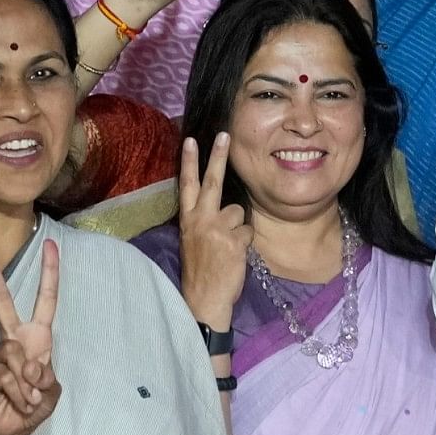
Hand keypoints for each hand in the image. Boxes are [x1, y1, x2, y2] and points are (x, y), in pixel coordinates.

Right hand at [0, 241, 65, 434]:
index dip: (50, 273)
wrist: (10, 429)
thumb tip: (29, 367)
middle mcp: (14, 339)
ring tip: (29, 398)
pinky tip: (18, 403)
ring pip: (12, 353)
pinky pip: (5, 376)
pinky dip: (18, 393)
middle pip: (2, 302)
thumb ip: (45, 378)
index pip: (46, 300)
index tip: (51, 245)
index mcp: (37, 337)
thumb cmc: (33, 404)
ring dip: (27, 384)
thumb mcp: (51, 392)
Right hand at [174, 134, 247, 330]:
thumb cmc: (200, 272)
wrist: (204, 299)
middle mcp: (200, 220)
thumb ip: (202, 221)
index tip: (191, 140)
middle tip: (224, 135)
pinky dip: (245, 243)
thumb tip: (219, 207)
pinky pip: (248, 232)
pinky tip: (235, 257)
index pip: (187, 185)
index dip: (190, 162)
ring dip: (238, 228)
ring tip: (227, 248)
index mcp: (187, 220)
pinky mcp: (234, 240)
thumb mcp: (192, 241)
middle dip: (218, 156)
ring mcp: (217, 228)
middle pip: (212, 181)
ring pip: (239, 212)